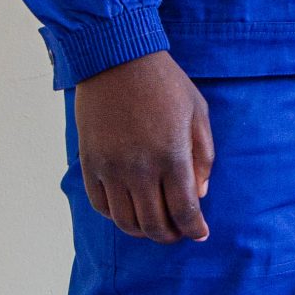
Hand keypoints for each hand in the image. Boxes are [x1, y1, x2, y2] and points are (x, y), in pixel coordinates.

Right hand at [74, 53, 213, 241]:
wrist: (116, 58)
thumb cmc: (164, 82)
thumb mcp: (198, 112)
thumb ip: (203, 156)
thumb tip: (199, 194)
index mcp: (171, 156)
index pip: (184, 211)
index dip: (194, 229)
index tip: (200, 233)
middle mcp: (139, 168)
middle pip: (154, 224)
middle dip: (170, 236)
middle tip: (178, 233)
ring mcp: (111, 167)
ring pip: (125, 221)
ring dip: (142, 231)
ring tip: (153, 226)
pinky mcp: (90, 162)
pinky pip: (100, 204)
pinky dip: (115, 215)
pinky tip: (128, 208)